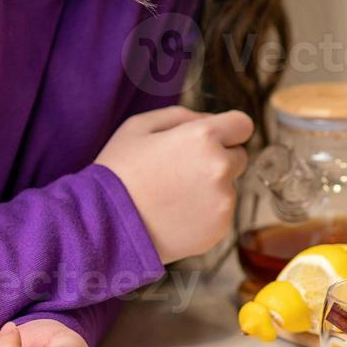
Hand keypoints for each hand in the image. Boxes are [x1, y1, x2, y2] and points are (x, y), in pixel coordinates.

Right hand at [94, 105, 253, 263]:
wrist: (103, 226)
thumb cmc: (118, 172)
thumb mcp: (139, 126)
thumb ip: (183, 116)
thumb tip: (212, 121)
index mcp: (204, 137)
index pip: (243, 125)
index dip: (228, 130)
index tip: (214, 138)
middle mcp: (220, 168)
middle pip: (239, 157)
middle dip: (219, 159)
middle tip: (182, 170)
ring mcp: (222, 202)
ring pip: (229, 187)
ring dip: (211, 188)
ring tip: (172, 196)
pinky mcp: (219, 230)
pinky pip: (220, 213)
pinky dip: (205, 213)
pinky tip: (175, 215)